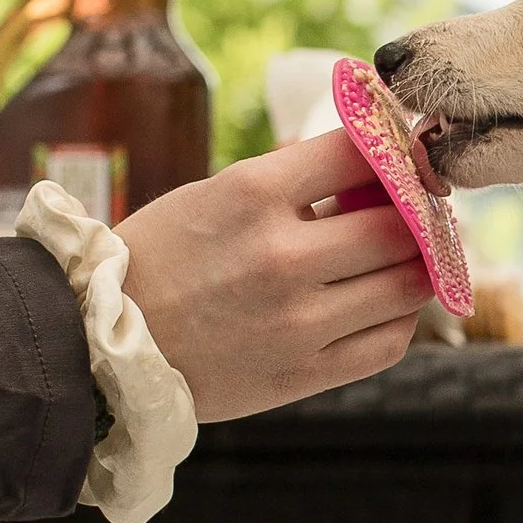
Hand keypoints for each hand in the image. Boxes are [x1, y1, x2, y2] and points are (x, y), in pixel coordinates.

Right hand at [115, 130, 433, 422]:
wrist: (100, 343)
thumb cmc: (165, 258)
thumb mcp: (215, 194)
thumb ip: (295, 180)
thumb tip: (375, 155)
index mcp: (251, 195)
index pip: (360, 152)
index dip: (398, 150)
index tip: (409, 155)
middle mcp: (281, 257)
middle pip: (400, 225)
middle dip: (419, 214)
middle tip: (423, 210)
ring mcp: (298, 321)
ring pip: (409, 285)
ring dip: (421, 265)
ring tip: (409, 255)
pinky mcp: (305, 372)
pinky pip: (390, 342)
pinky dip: (400, 317)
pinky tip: (384, 302)